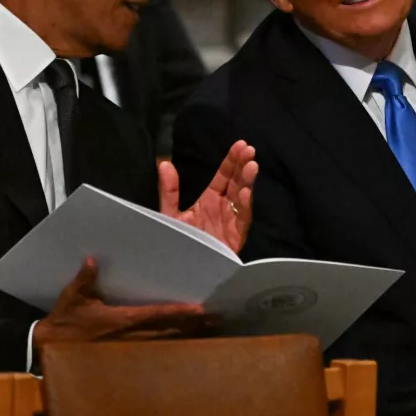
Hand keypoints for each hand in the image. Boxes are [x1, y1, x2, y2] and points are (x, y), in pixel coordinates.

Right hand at [33, 258, 210, 347]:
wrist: (49, 351)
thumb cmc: (64, 322)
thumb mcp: (72, 299)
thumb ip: (85, 280)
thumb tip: (92, 260)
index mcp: (121, 320)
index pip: (156, 315)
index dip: (179, 313)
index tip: (200, 309)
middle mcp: (132, 337)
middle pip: (170, 331)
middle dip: (194, 325)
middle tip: (218, 318)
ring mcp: (131, 349)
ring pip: (167, 343)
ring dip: (189, 336)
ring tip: (211, 329)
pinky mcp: (128, 356)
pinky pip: (157, 351)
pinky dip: (175, 346)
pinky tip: (190, 343)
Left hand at [159, 139, 257, 253]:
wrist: (182, 271)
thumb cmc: (178, 241)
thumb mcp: (170, 214)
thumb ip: (169, 190)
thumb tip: (164, 162)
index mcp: (210, 200)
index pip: (223, 176)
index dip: (231, 160)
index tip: (240, 145)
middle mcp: (223, 208)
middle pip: (236, 183)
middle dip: (243, 166)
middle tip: (249, 150)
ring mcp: (231, 222)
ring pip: (243, 198)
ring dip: (247, 182)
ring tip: (251, 166)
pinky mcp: (235, 237)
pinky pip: (242, 220)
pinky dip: (245, 206)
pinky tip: (247, 194)